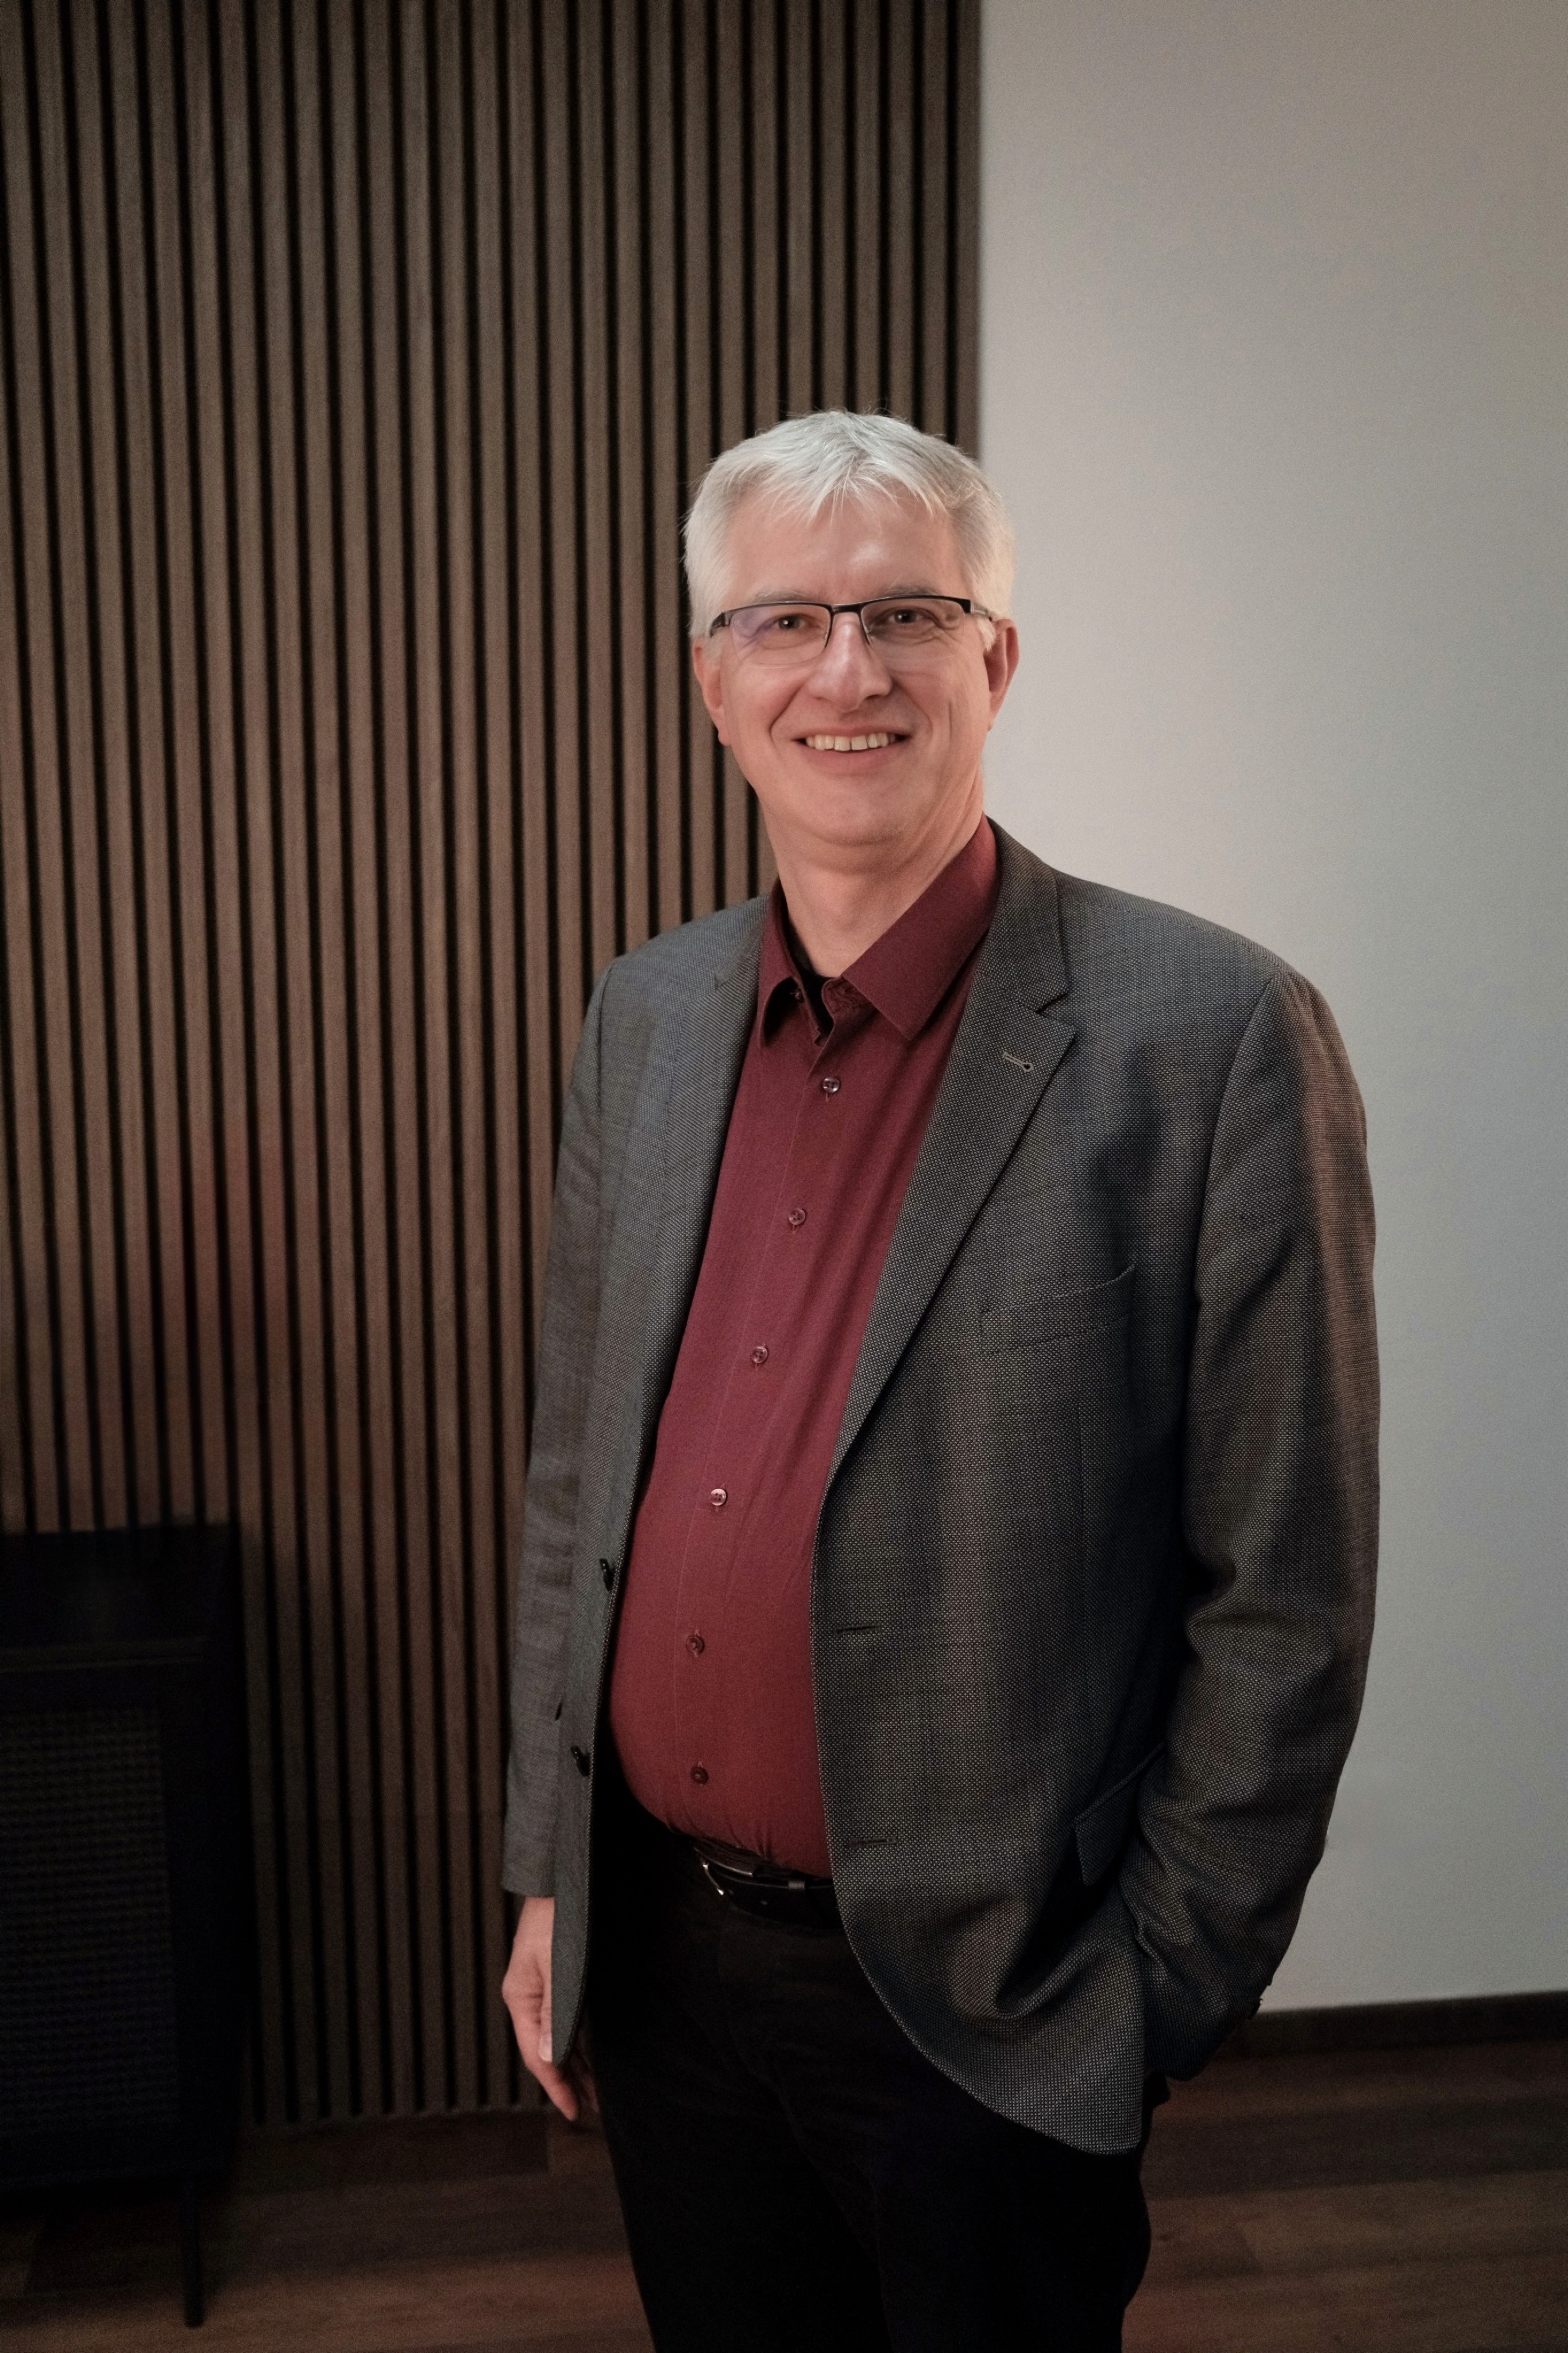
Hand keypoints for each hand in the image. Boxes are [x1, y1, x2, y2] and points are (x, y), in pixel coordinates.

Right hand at [502, 1896, 597, 2120]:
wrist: (560, 1878)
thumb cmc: (558, 1916)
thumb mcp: (558, 1965)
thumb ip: (554, 2012)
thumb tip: (550, 2057)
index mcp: (521, 1997)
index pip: (538, 2055)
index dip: (556, 2085)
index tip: (573, 2111)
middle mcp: (528, 1998)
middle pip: (546, 2051)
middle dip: (568, 2081)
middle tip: (591, 2108)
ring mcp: (539, 1989)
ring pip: (556, 2038)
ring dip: (574, 2064)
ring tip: (594, 2090)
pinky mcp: (553, 1979)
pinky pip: (562, 2021)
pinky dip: (575, 2041)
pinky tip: (586, 2053)